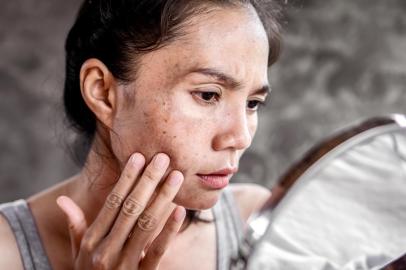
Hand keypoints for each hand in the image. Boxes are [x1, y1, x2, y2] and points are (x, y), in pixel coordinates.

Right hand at [56, 153, 185, 268]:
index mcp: (91, 240)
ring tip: (176, 177)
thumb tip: (62, 199)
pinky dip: (169, 230)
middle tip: (163, 158)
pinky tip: (180, 211)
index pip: (112, 202)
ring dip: (162, 198)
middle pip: (131, 208)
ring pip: (146, 224)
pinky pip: (158, 251)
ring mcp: (124, 264)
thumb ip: (75, 226)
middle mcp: (106, 250)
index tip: (139, 157)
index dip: (127, 179)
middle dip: (148, 181)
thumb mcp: (78, 253)